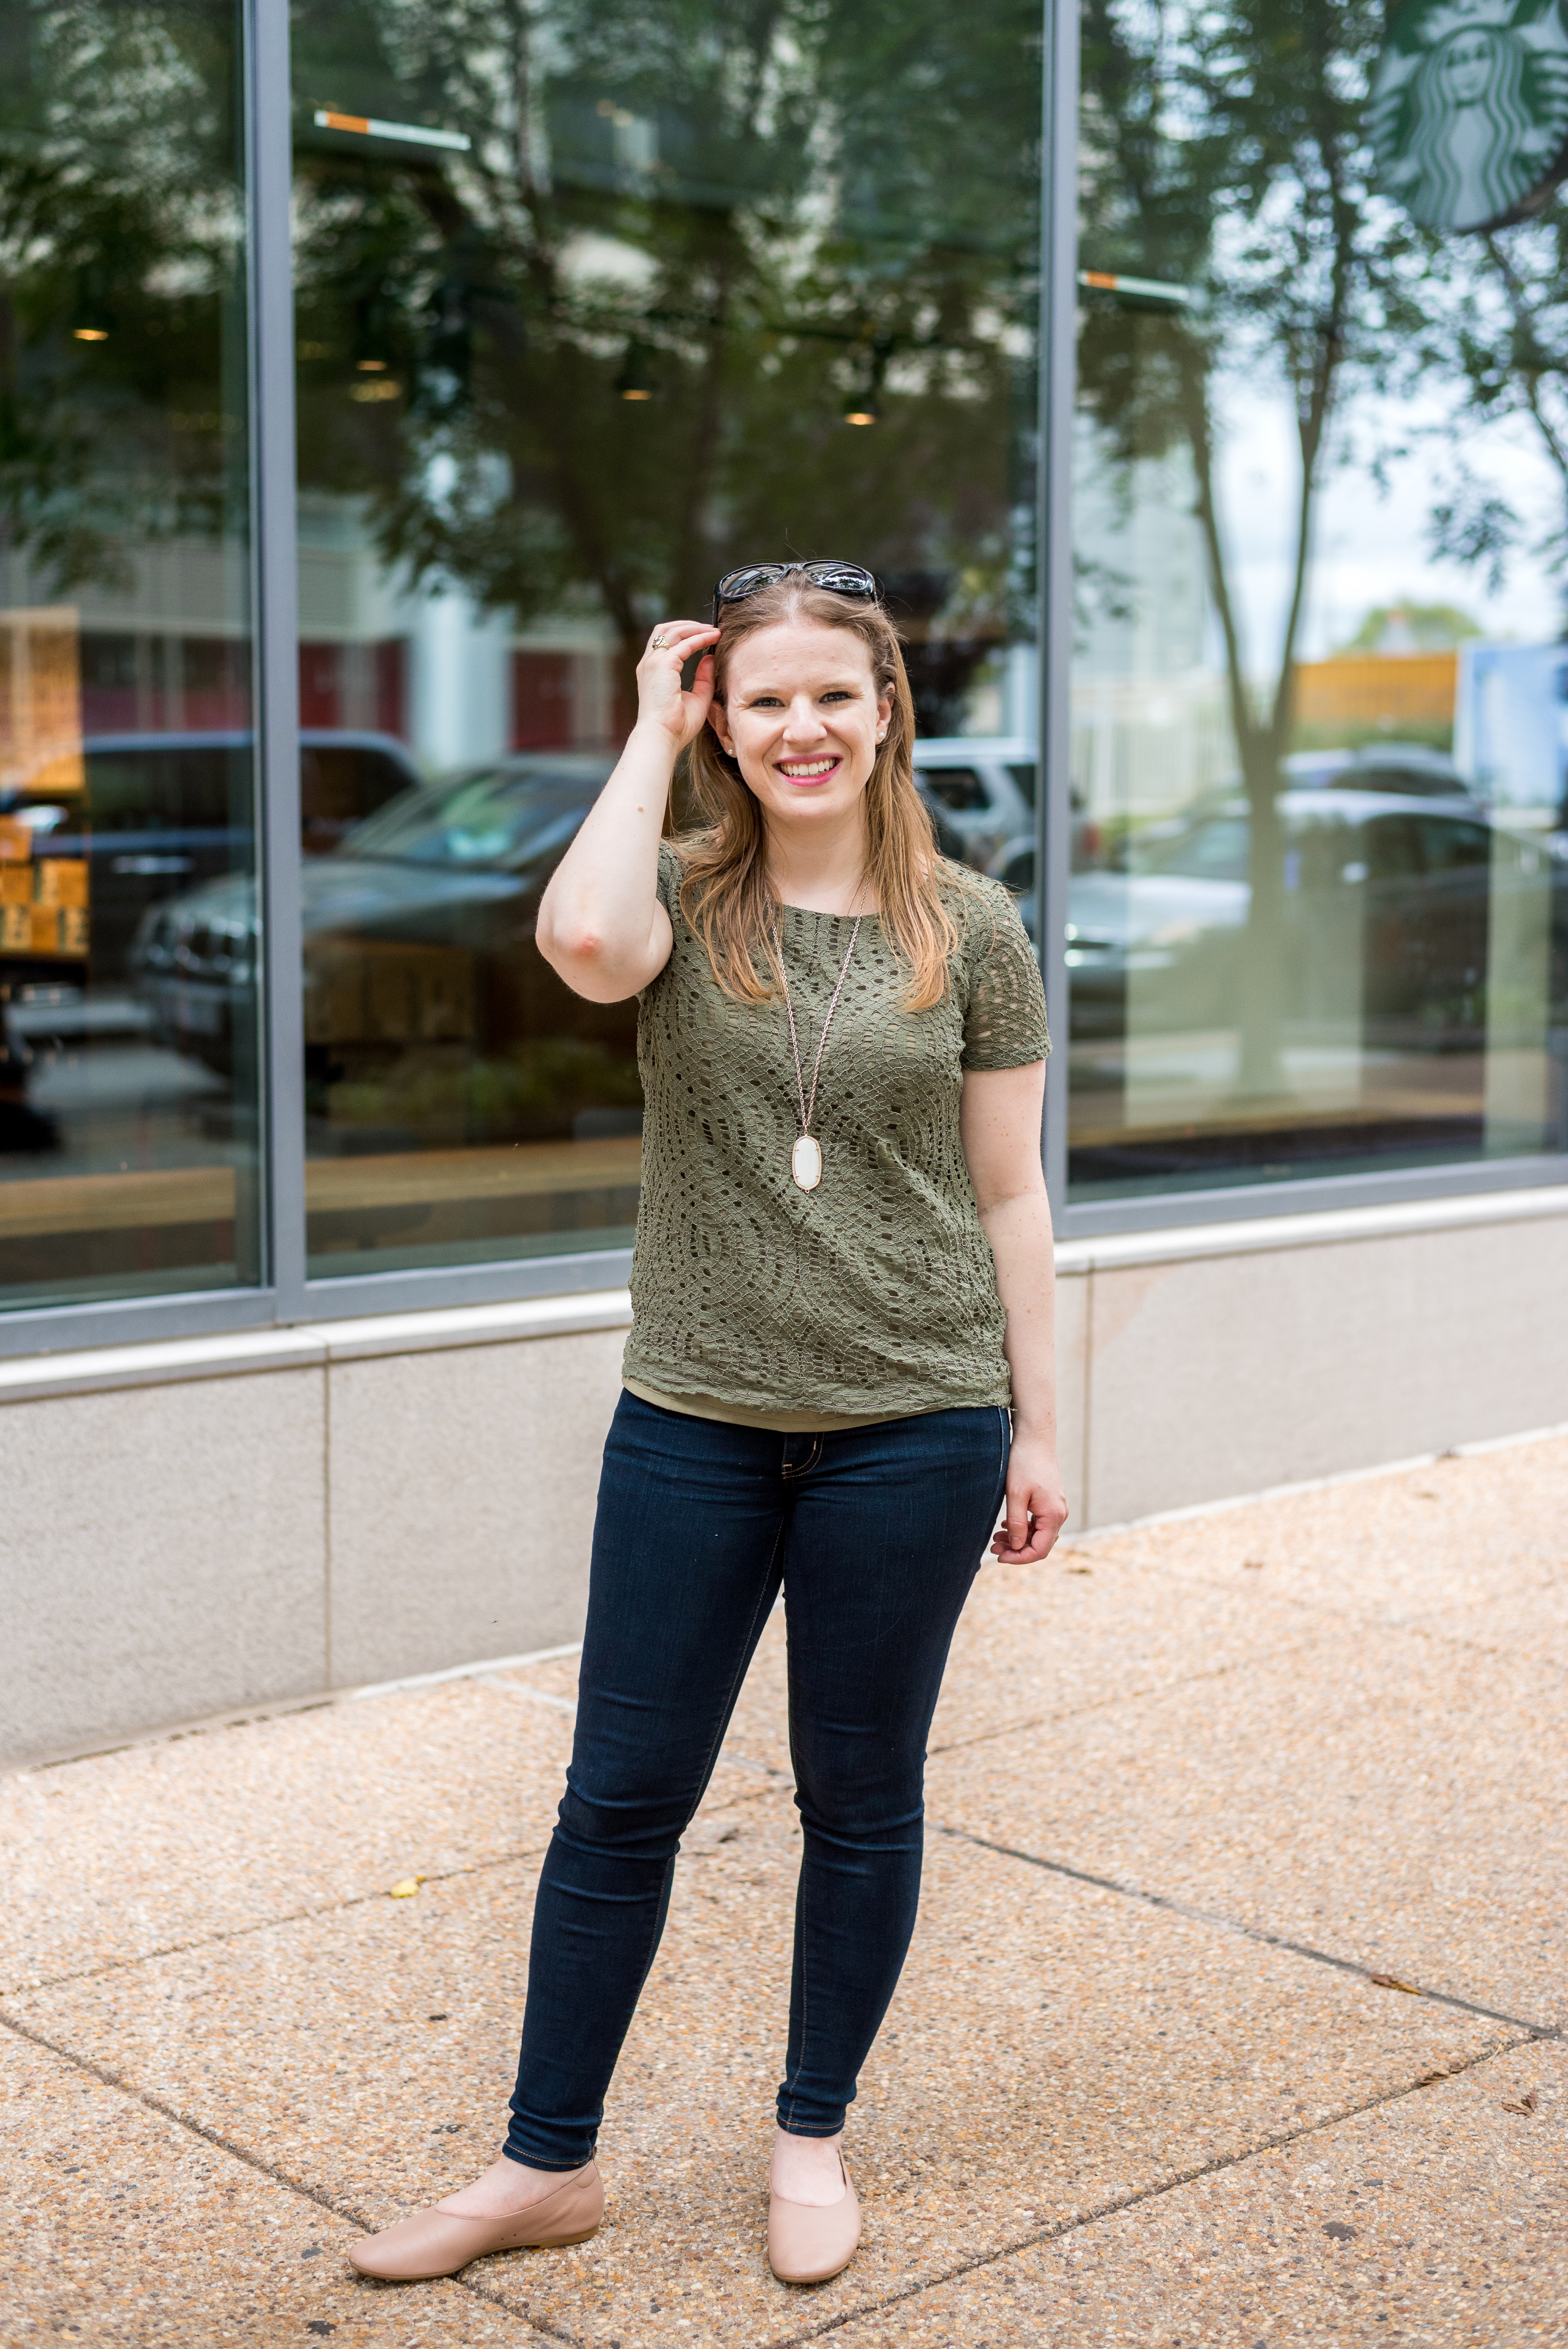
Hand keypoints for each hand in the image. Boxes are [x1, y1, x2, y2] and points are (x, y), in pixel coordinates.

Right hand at [635, 619, 719, 750]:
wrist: (662, 737)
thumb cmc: (676, 726)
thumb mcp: (696, 698)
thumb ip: (703, 678)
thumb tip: (709, 658)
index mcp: (652, 672)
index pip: (665, 643)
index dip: (686, 635)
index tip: (706, 636)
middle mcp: (649, 664)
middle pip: (665, 630)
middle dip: (688, 625)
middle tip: (710, 628)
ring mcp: (653, 663)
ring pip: (672, 630)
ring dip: (694, 627)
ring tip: (713, 630)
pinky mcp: (663, 665)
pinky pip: (684, 644)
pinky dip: (700, 638)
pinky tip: (713, 638)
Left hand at [990, 1432, 1068, 1564]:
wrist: (1035, 1439)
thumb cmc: (1024, 1463)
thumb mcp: (1016, 1495)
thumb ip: (1017, 1523)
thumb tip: (1017, 1547)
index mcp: (1053, 1515)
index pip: (1039, 1550)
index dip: (1019, 1558)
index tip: (999, 1557)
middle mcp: (1059, 1514)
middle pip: (1039, 1544)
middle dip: (1016, 1549)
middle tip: (993, 1548)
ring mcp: (1055, 1507)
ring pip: (1037, 1533)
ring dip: (1018, 1538)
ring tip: (996, 1538)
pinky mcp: (1049, 1501)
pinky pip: (1037, 1522)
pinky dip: (1022, 1527)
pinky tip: (1006, 1525)